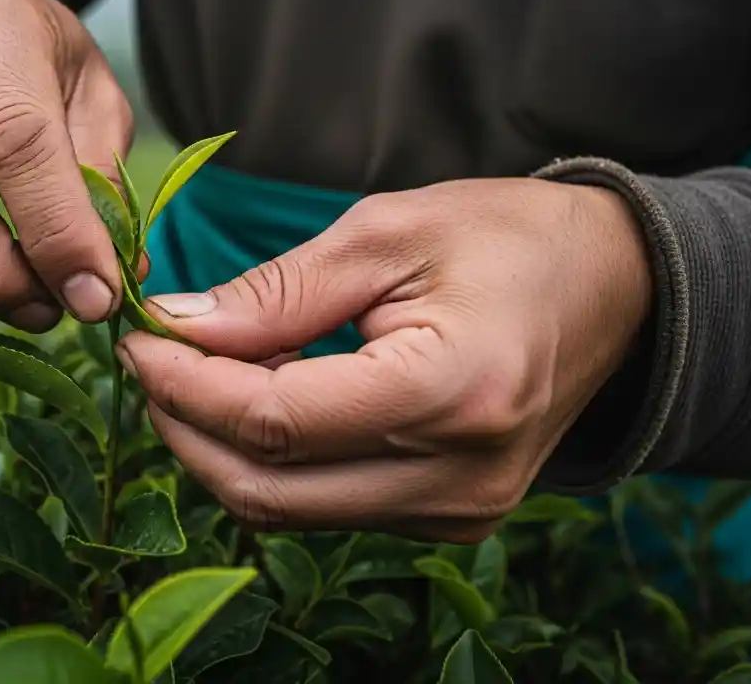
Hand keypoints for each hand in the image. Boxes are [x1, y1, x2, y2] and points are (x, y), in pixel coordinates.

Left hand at [116, 178, 653, 542]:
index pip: (272, 422)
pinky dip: (273, 457)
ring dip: (223, 444)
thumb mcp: (386, 234)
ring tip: (208, 367)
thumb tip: (175, 327)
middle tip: (152, 359)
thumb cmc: (506, 239)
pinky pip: (326, 505)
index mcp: (448, 396)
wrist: (614, 286)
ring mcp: (456, 512)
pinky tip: (265, 394)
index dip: (184, 386)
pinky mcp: (449, 518)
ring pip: (287, 508)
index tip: (136, 340)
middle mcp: (455, 479)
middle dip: (185, 426)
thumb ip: (275, 292)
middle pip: (266, 489)